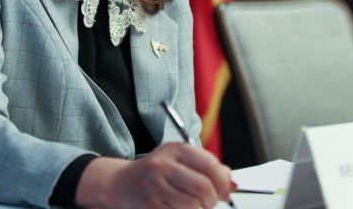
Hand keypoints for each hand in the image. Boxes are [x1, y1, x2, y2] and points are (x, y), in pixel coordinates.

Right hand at [75, 142, 232, 208]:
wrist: (121, 183)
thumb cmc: (155, 172)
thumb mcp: (178, 160)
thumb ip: (205, 167)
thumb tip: (232, 183)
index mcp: (175, 150)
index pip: (209, 164)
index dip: (223, 180)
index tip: (226, 188)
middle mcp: (164, 165)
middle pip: (204, 187)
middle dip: (213, 198)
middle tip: (211, 200)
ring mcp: (156, 186)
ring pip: (194, 205)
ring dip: (200, 208)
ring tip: (194, 203)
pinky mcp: (152, 205)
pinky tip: (180, 206)